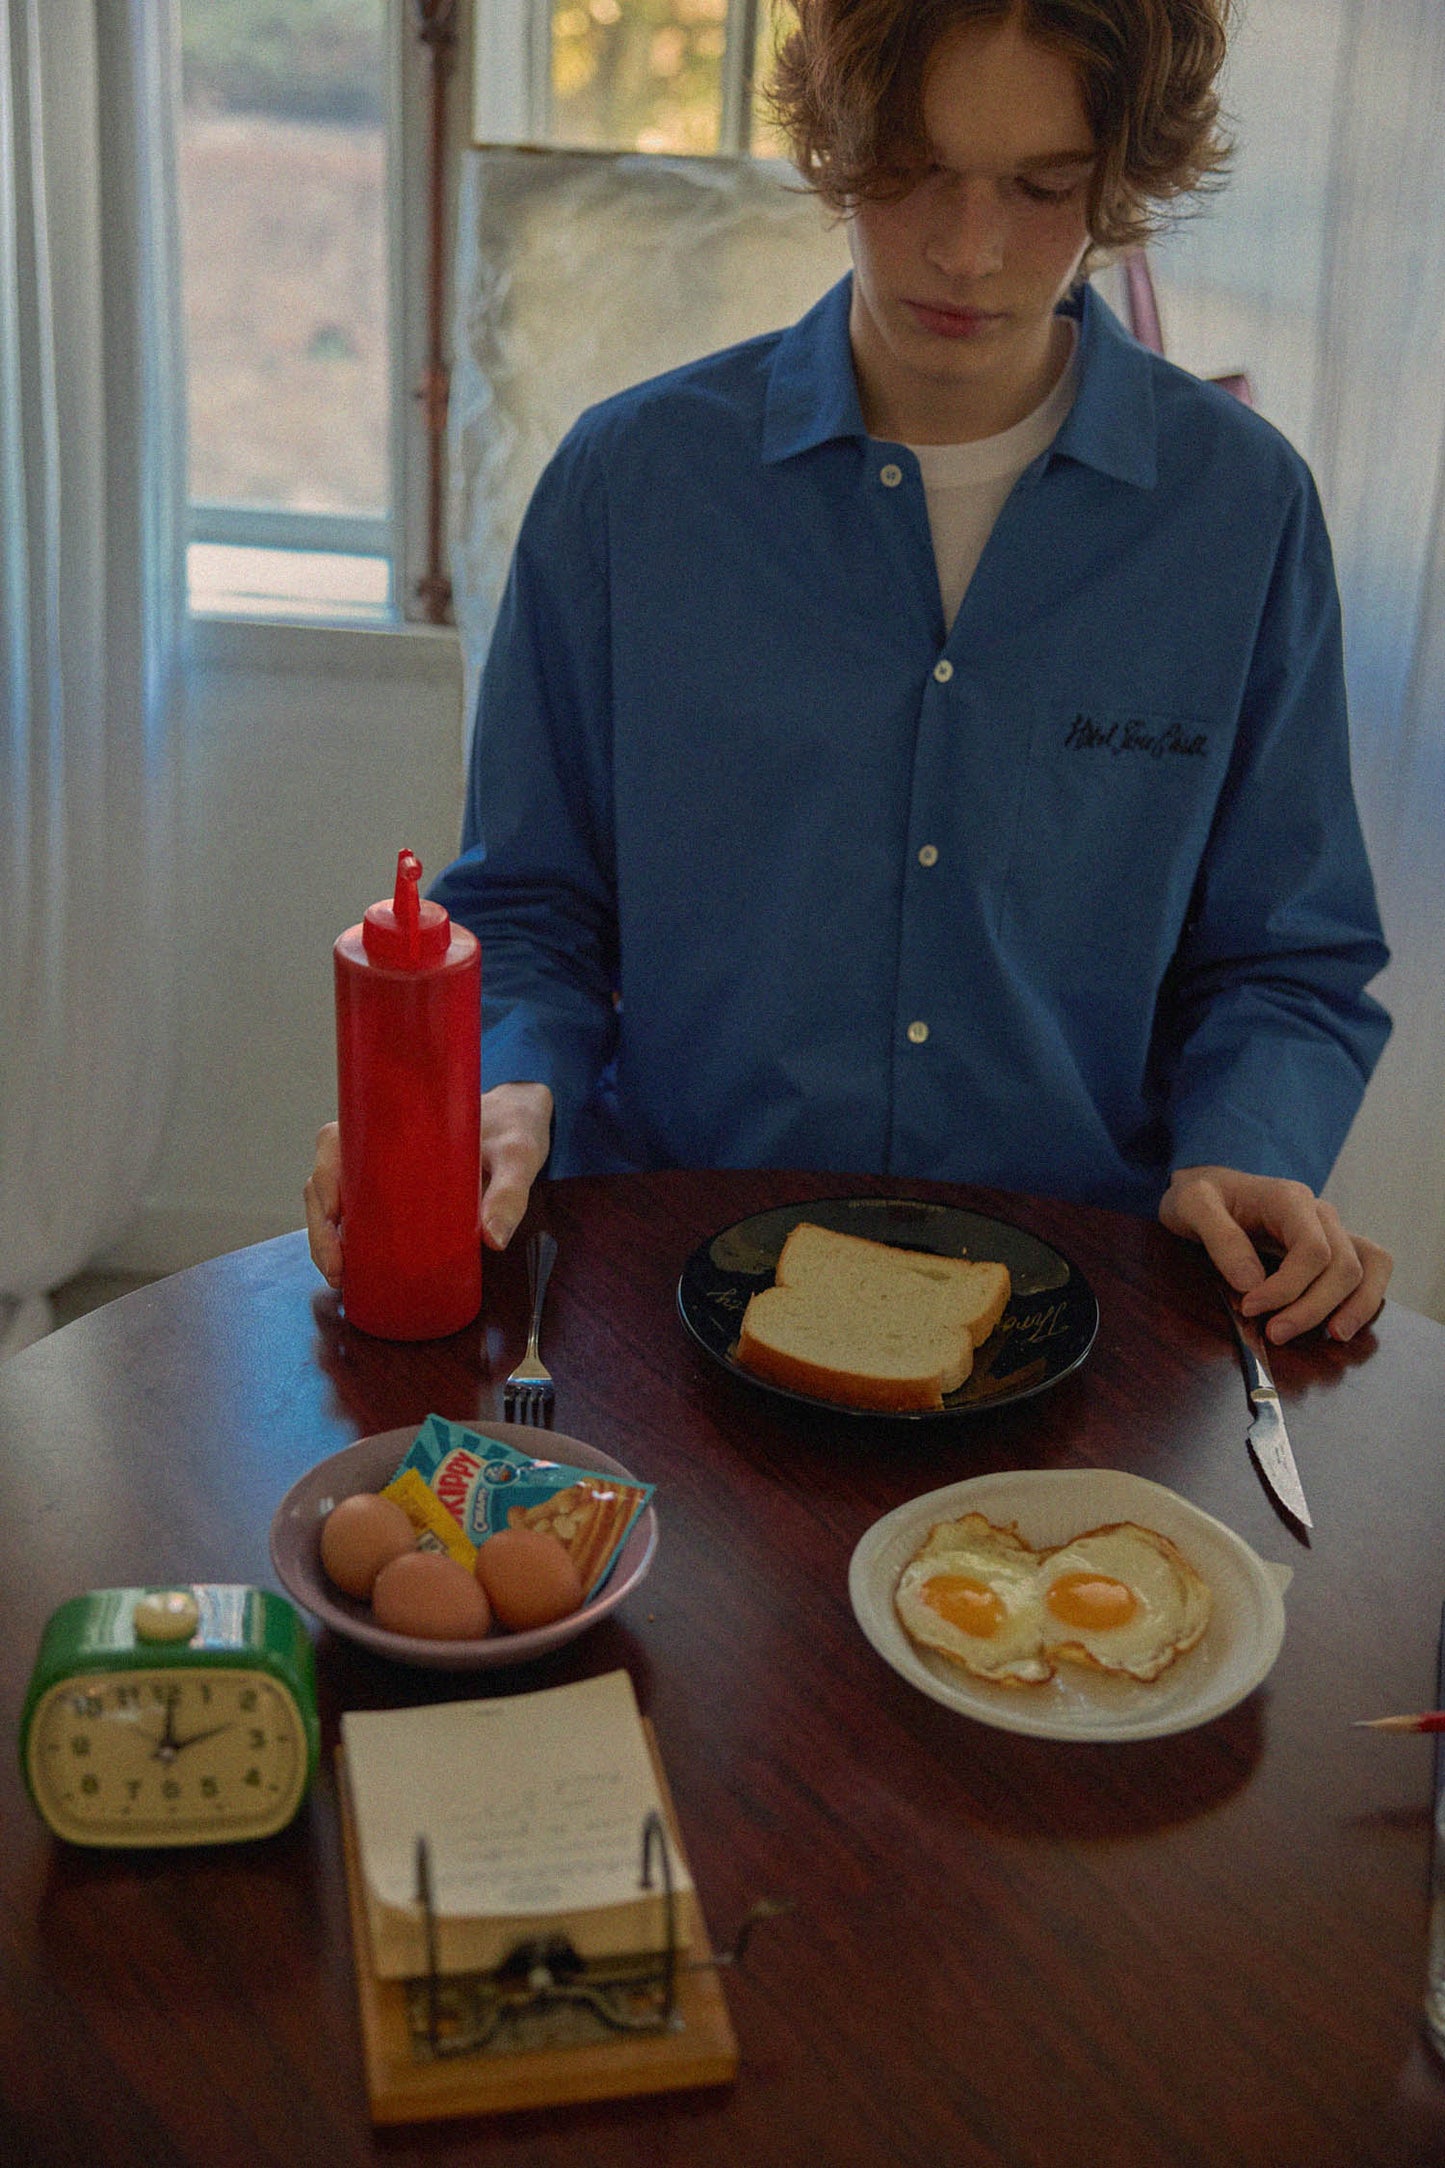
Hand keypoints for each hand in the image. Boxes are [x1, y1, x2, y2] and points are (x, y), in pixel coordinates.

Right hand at [302, 1083, 554, 1284]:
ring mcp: (383, 1169)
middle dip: (321, 1226)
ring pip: (334, 1199)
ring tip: (341, 1276)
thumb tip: (493, 1241)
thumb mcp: (516, 1155)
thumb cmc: (514, 1128)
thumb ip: (509, 1193)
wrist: (521, 1123)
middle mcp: (378, 1143)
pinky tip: (349, 1270)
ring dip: (326, 1238)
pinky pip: (357, 1212)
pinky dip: (344, 1239)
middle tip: (338, 1269)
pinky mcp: (395, 1191)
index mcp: (394, 1121)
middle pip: (326, 1179)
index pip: (336, 1143)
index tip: (334, 1216)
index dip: (324, 1180)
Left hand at [1160, 1165, 1390, 1344]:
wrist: (1208, 1190)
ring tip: (1333, 1337)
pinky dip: (1366, 1298)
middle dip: (1312, 1307)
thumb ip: (1220, 1238)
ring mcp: (1331, 1231)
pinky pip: (1370, 1269)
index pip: (1312, 1249)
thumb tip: (1252, 1283)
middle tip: (1274, 1335)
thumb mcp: (1192, 1205)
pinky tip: (1343, 1325)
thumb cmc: (1200, 1195)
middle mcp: (1320, 1214)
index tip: (1250, 1308)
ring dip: (1353, 1307)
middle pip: (1342, 1266)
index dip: (1288, 1287)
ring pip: (1366, 1268)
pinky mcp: (1332, 1250)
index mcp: (1289, 1199)